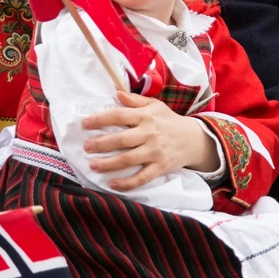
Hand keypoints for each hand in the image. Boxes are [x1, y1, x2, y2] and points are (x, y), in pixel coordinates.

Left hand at [81, 90, 218, 190]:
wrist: (193, 139)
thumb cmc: (169, 121)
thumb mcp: (155, 106)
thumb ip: (135, 100)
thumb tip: (117, 93)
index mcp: (146, 117)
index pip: (120, 115)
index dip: (101, 119)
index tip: (85, 123)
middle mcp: (149, 134)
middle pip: (121, 139)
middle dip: (101, 143)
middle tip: (86, 147)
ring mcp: (155, 152)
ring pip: (128, 159)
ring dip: (109, 164)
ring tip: (92, 165)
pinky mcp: (160, 167)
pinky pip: (142, 177)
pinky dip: (127, 183)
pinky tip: (112, 184)